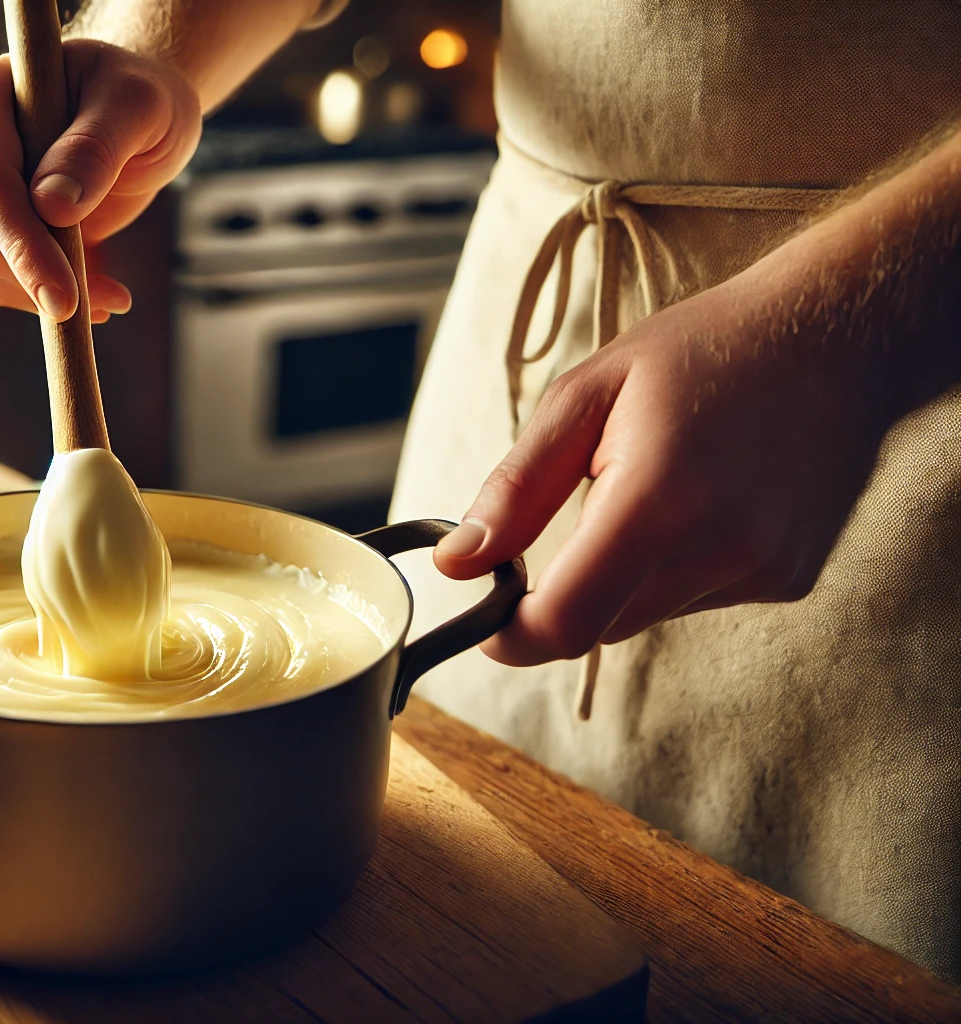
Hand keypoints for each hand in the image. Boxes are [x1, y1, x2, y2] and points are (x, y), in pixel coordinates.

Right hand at [0, 40, 201, 322]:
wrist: (129, 114)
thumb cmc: (135, 97)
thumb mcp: (136, 106)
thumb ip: (95, 147)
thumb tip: (51, 206)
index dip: (22, 242)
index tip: (65, 297)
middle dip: (36, 279)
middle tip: (105, 305)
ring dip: (43, 295)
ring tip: (111, 297)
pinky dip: (41, 295)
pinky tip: (94, 292)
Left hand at [431, 252, 902, 665]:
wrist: (836, 335)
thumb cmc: (701, 351)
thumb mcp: (585, 395)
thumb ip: (515, 489)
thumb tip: (455, 564)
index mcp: (658, 502)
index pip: (566, 623)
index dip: (511, 636)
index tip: (487, 617)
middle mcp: (721, 549)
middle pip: (600, 626)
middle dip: (565, 592)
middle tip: (574, 511)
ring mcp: (763, 569)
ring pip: (645, 615)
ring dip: (624, 576)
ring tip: (656, 485)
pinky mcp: (790, 579)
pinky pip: (696, 599)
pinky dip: (676, 567)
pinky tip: (703, 500)